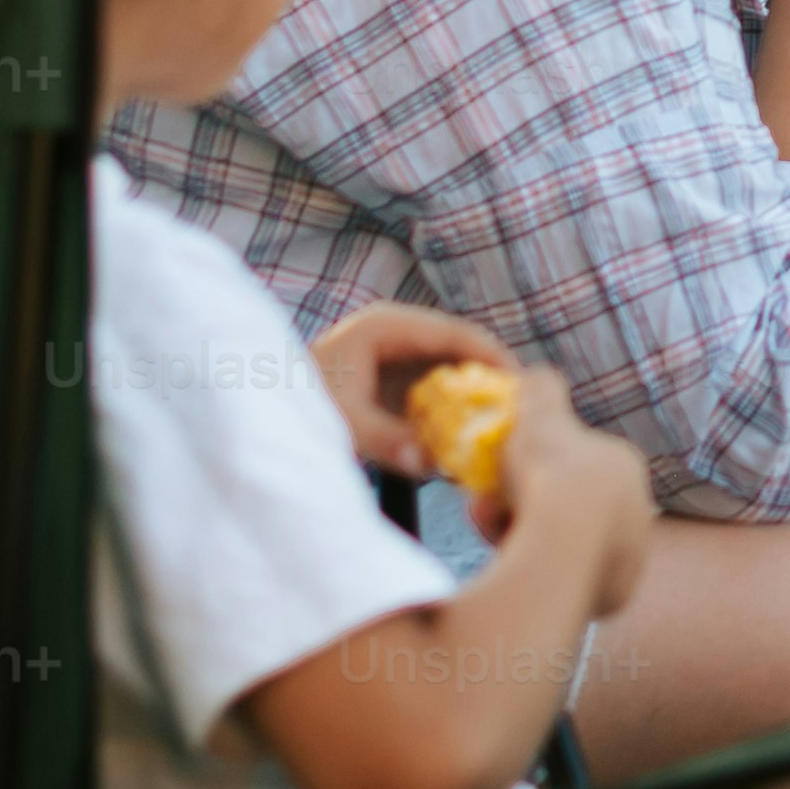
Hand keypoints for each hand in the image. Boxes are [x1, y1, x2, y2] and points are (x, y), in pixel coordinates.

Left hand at [311, 304, 512, 477]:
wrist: (266, 406)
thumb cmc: (299, 403)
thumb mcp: (343, 422)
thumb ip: (386, 440)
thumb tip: (428, 464)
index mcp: (388, 325)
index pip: (456, 333)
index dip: (493, 357)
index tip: (522, 385)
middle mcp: (398, 331)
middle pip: (461, 348)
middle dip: (491, 378)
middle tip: (523, 410)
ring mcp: (399, 353)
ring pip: (453, 368)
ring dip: (476, 395)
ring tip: (505, 425)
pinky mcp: (396, 377)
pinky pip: (438, 387)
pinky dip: (455, 408)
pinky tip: (471, 435)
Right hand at [490, 356, 653, 572]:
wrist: (565, 540)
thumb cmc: (552, 471)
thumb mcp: (540, 413)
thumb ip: (540, 389)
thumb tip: (533, 374)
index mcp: (626, 467)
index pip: (568, 469)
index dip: (526, 469)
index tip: (496, 472)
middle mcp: (637, 514)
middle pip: (560, 509)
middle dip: (515, 504)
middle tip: (481, 504)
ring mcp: (629, 558)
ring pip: (558, 544)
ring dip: (513, 534)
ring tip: (484, 525)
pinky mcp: (613, 597)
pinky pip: (562, 580)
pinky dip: (530, 569)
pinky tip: (504, 561)